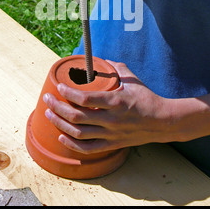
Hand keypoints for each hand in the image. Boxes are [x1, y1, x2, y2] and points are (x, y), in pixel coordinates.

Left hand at [43, 61, 173, 153]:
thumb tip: (102, 60)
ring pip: (78, 133)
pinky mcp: (111, 144)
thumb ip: (116, 68)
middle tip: (47, 98)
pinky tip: (61, 137)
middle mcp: (111, 120)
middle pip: (76, 117)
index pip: (85, 99)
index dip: (67, 93)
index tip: (58, 86)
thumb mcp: (133, 79)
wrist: (162, 122)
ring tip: (49, 114)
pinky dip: (71, 145)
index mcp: (116, 102)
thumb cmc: (147, 98)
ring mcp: (111, 134)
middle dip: (57, 107)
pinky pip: (87, 149)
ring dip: (60, 123)